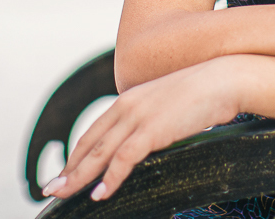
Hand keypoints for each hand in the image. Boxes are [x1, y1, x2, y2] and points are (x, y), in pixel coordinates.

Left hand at [41, 57, 242, 201]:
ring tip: (64, 195)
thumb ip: (151, 120)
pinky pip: (123, 159)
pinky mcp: (152, 130)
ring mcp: (138, 117)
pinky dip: (109, 179)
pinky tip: (99, 194)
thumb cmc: (202, 93)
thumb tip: (147, 140)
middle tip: (51, 190)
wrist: (223, 79)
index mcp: (129, 99)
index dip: (76, 154)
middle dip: (68, 169)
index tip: (65, 171)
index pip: (94, 131)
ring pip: (99, 153)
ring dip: (79, 177)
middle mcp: (127, 106)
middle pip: (89, 143)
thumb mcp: (168, 105)